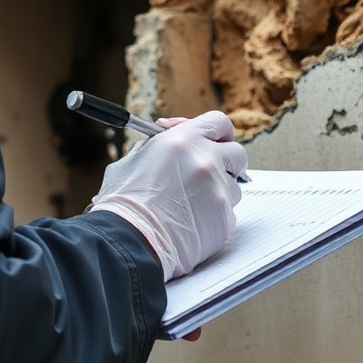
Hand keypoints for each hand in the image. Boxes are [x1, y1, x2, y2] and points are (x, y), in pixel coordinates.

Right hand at [89, 111, 247, 280]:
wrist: (129, 241)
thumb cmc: (125, 203)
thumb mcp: (134, 159)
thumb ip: (159, 146)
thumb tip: (169, 142)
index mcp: (183, 140)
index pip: (219, 122)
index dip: (219, 132)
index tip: (216, 140)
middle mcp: (205, 160)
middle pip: (237, 153)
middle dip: (226, 163)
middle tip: (210, 173)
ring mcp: (218, 190)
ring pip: (234, 186)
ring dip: (218, 192)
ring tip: (191, 206)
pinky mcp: (224, 218)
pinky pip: (228, 213)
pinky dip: (214, 218)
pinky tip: (191, 223)